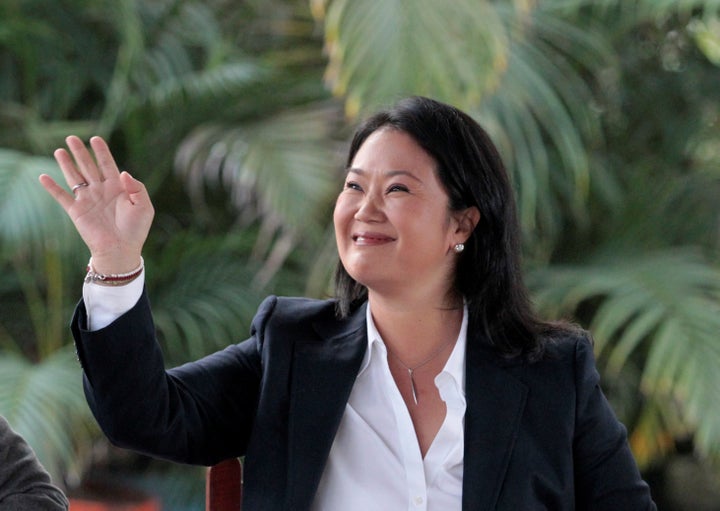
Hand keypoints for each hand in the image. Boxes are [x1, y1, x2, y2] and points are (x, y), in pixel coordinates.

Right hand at [39, 136, 153, 274]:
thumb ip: (137, 188)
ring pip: (74, 177)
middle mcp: (101, 191)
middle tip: (72, 137)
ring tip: (60, 150)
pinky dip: (52, 187)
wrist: (121, 249)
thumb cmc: (135, 230)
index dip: (102, 152)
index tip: (96, 139)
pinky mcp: (76, 211)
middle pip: (88, 167)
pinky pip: (62, 196)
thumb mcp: (144, 207)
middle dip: (80, 152)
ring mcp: (88, 200)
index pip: (108, 165)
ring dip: (67, 164)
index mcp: (117, 188)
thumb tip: (124, 173)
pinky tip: (43, 176)